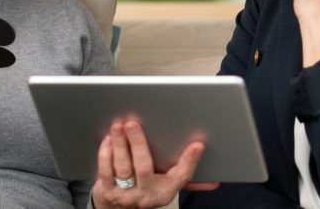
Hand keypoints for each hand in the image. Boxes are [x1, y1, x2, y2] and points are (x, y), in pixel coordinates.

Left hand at [92, 121, 218, 208]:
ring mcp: (126, 195)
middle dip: (139, 144)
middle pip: (144, 168)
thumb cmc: (146, 192)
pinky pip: (106, 172)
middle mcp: (146, 195)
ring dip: (120, 145)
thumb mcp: (167, 186)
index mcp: (165, 191)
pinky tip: (108, 140)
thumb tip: (213, 180)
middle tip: (134, 123)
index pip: (181, 176)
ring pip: (123, 168)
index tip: (197, 145)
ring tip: (119, 126)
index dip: (190, 160)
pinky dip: (106, 154)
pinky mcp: (108, 192)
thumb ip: (185, 175)